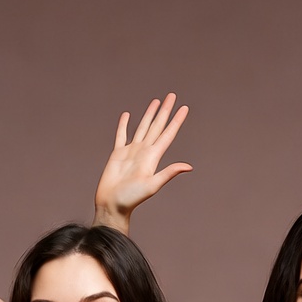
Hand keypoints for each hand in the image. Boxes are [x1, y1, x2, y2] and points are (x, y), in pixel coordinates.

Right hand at [93, 93, 191, 230]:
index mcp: (153, 157)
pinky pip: (121, 135)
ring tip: (156, 102)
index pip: (167, 134)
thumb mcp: (152, 185)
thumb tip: (189, 167)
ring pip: (142, 127)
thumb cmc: (131, 198)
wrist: (112, 205)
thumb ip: (169, 173)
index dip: (176, 120)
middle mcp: (144, 152)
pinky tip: (127, 115)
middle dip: (164, 111)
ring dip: (149, 115)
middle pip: (157, 126)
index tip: (184, 107)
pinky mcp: (117, 154)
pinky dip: (124, 125)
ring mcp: (131, 152)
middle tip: (172, 95)